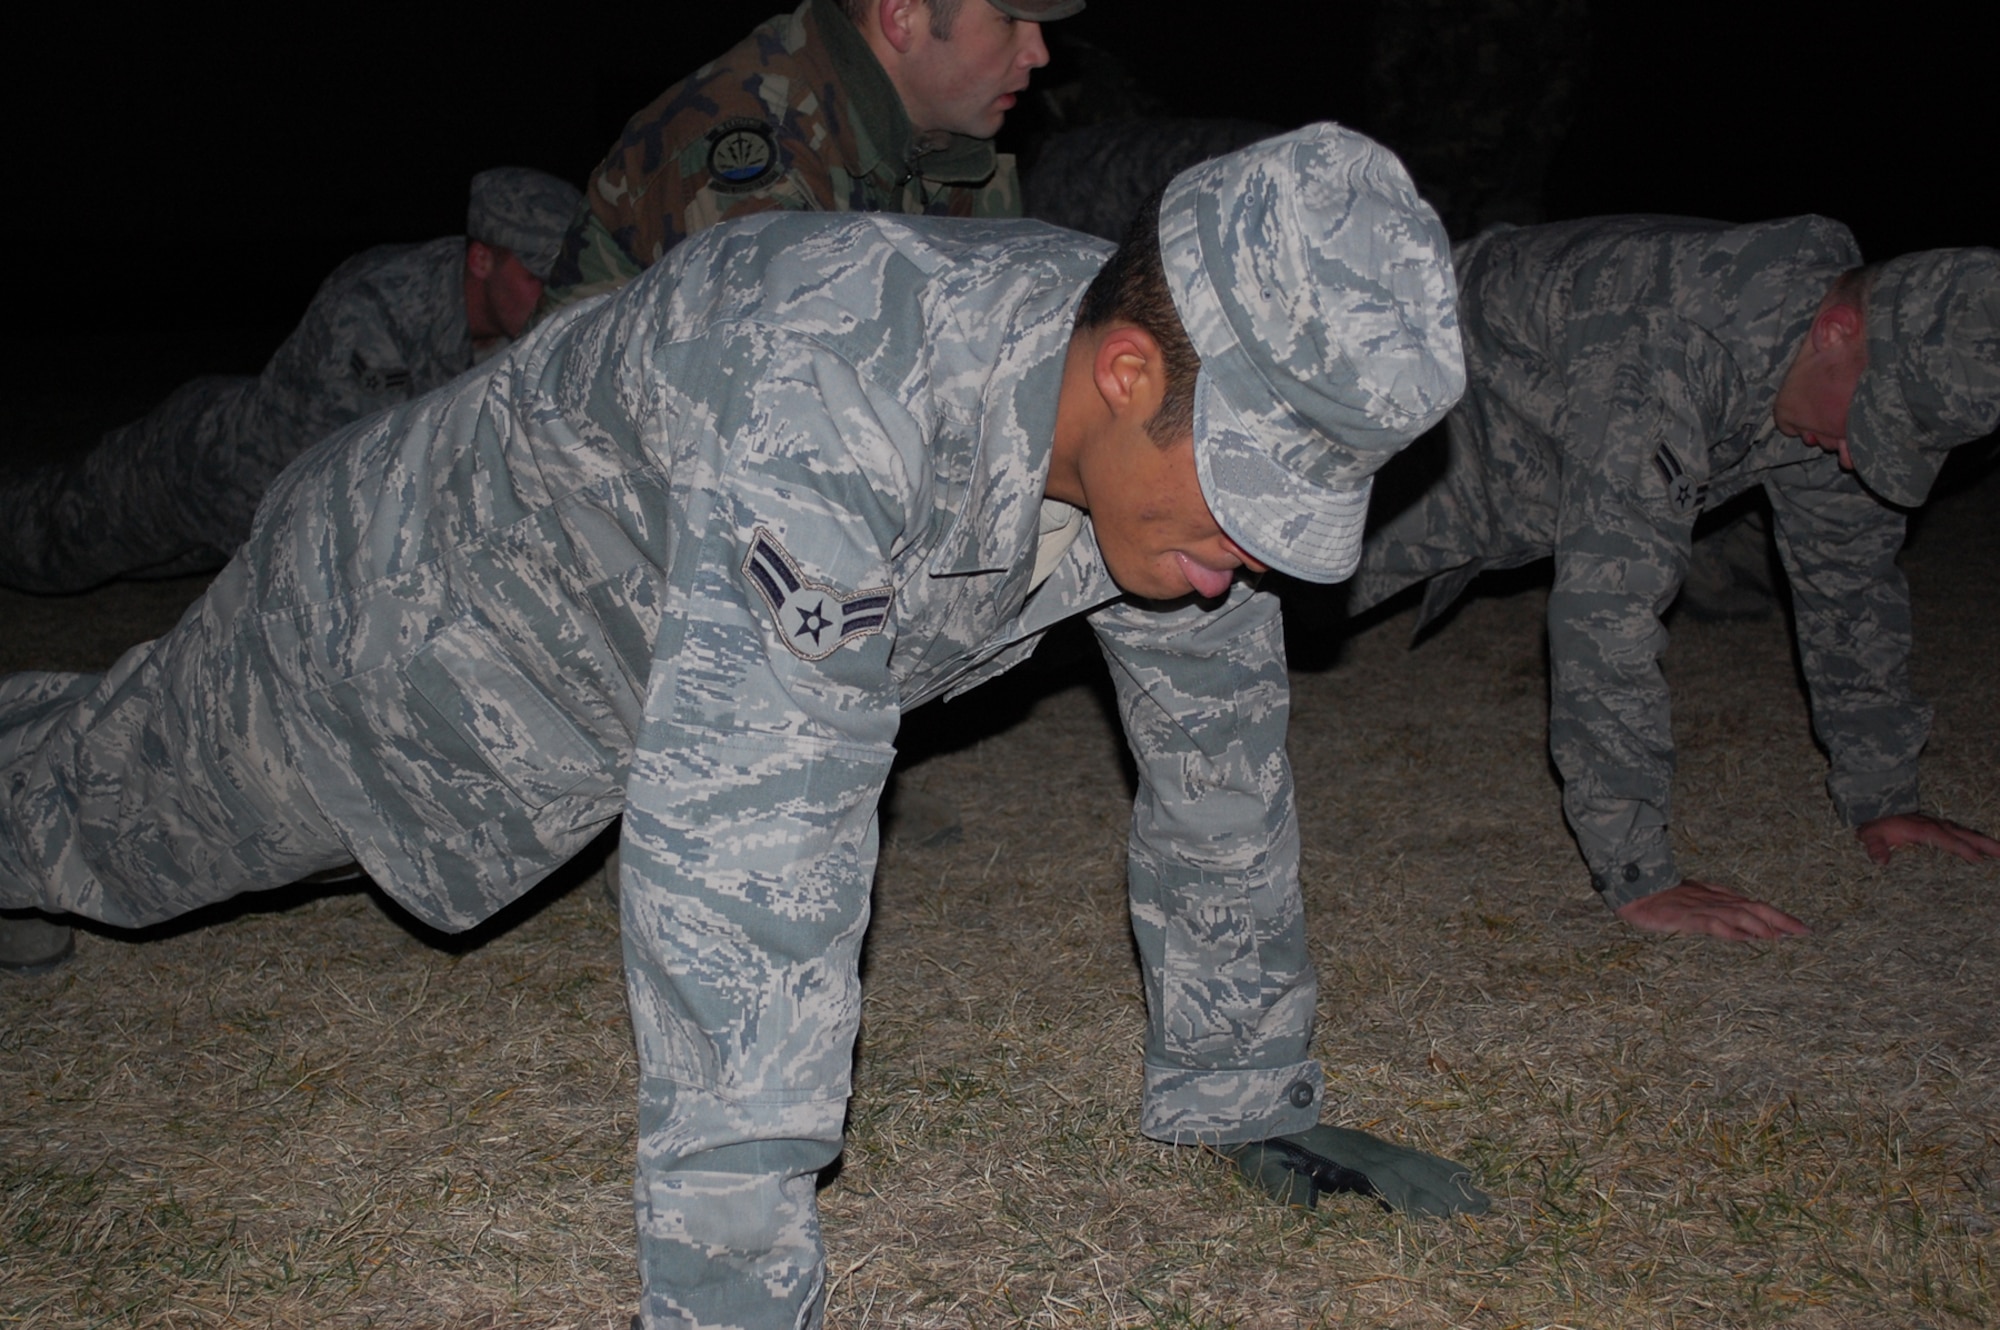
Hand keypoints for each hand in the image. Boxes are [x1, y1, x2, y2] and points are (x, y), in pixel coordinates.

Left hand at [1223, 1124, 1489, 1216]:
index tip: (1443, 1217)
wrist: (1254, 1114)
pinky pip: (1411, 1157)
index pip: (1386, 1180)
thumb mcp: (1262, 1169)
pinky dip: (1438, 1166)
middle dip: (1448, 1191)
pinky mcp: (1370, 1148)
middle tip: (1484, 1208)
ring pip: (1417, 1163)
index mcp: (1342, 1156)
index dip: (1413, 1199)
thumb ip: (1283, 1186)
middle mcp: (1364, 1148)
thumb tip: (1311, 1206)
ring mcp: (1369, 1145)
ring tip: (1481, 1196)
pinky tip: (1458, 1174)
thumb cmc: (1258, 1149)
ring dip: (1450, 1181)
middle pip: (1412, 1171)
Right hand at [1614, 879, 1810, 939]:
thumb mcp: (1694, 903)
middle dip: (1781, 919)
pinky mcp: (1686, 917)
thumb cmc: (1662, 898)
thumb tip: (1748, 931)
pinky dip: (1732, 930)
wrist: (1635, 890)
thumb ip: (1719, 914)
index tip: (1800, 927)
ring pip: (1738, 915)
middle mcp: (1715, 900)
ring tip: (1782, 936)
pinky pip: (1713, 923)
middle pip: (1755, 908)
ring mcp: (1701, 908)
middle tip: (1805, 932)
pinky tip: (1746, 937)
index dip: (1778, 915)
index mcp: (1718, 897)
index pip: (1754, 905)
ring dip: (1762, 925)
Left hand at [1855, 813, 1999, 866]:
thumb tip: (1880, 861)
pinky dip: (1977, 840)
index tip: (1976, 858)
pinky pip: (1963, 834)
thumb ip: (1875, 847)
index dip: (1960, 848)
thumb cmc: (1875, 827)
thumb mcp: (1870, 836)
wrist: (1876, 808)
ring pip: (1967, 833)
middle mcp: (1935, 825)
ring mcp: (1940, 825)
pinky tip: (1989, 850)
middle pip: (1964, 834)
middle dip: (1984, 844)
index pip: (1944, 839)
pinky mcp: (1942, 827)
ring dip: (1986, 842)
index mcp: (1920, 829)